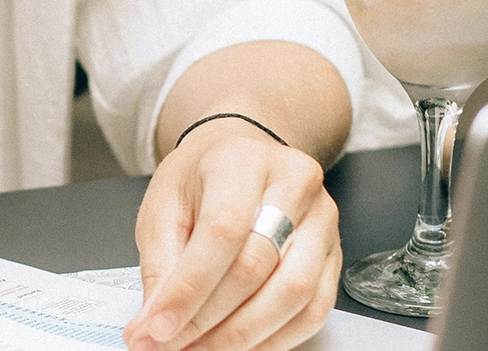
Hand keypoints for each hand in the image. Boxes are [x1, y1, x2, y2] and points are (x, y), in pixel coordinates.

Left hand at [123, 120, 339, 350]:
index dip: (190, 288)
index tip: (158, 328)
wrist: (241, 155)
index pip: (222, 230)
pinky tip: (243, 346)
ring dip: (245, 337)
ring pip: (293, 294)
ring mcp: (322, 219)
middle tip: (174, 346)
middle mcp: (292, 183)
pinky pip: (315, 310)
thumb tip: (152, 328)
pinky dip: (276, 339)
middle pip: (257, 266)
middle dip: (211, 320)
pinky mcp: (335, 253)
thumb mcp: (164, 204)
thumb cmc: (201, 178)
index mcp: (241, 160)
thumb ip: (159, 265)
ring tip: (203, 350)